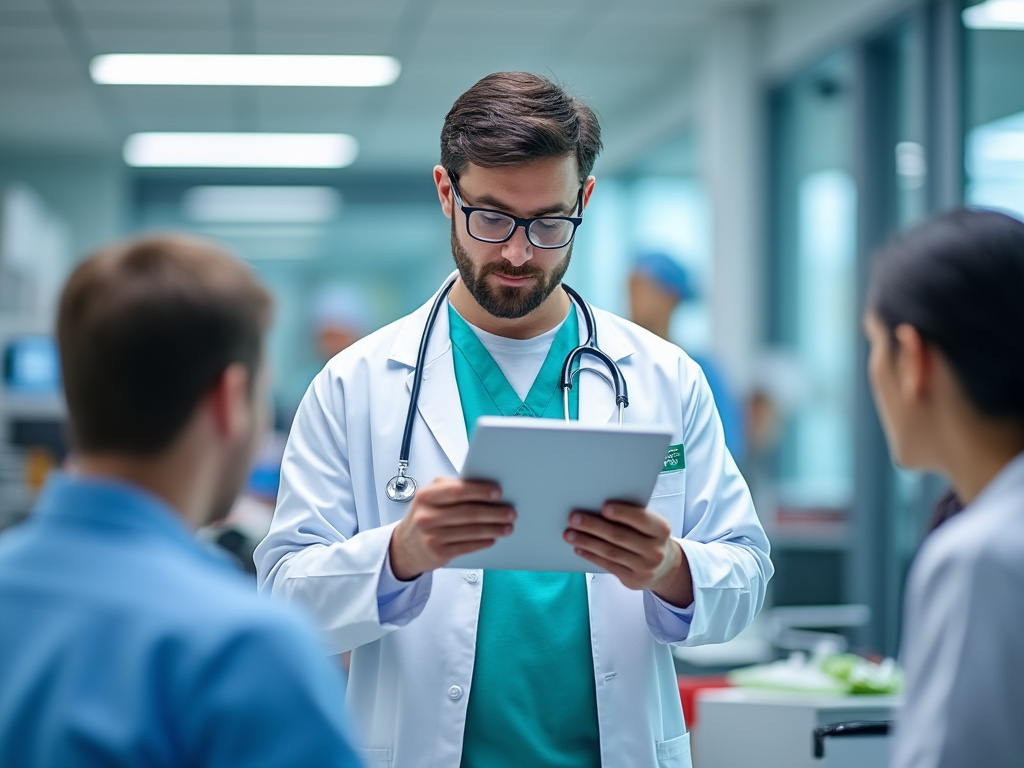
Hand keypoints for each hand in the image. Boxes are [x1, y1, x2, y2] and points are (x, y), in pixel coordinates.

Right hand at [389, 477, 514, 580]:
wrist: (404, 546)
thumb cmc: (425, 516)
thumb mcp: (430, 498)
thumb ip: (452, 489)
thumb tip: (485, 488)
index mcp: (426, 496)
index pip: (457, 491)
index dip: (479, 491)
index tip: (498, 492)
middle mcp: (426, 516)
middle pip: (468, 513)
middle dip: (494, 512)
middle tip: (511, 512)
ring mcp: (431, 536)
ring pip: (470, 531)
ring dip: (493, 529)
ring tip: (508, 527)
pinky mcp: (438, 553)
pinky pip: (467, 546)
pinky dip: (483, 542)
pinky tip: (493, 538)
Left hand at [564, 502, 693, 606]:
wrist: (665, 567)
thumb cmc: (649, 536)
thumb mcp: (650, 525)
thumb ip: (631, 517)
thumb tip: (596, 507)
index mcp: (661, 529)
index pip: (642, 519)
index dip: (623, 513)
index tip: (603, 507)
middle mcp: (655, 550)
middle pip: (619, 536)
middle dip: (594, 526)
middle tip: (573, 518)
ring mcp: (645, 567)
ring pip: (610, 552)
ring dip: (586, 542)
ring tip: (569, 534)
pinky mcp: (633, 580)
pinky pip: (608, 565)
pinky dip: (591, 556)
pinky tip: (578, 548)